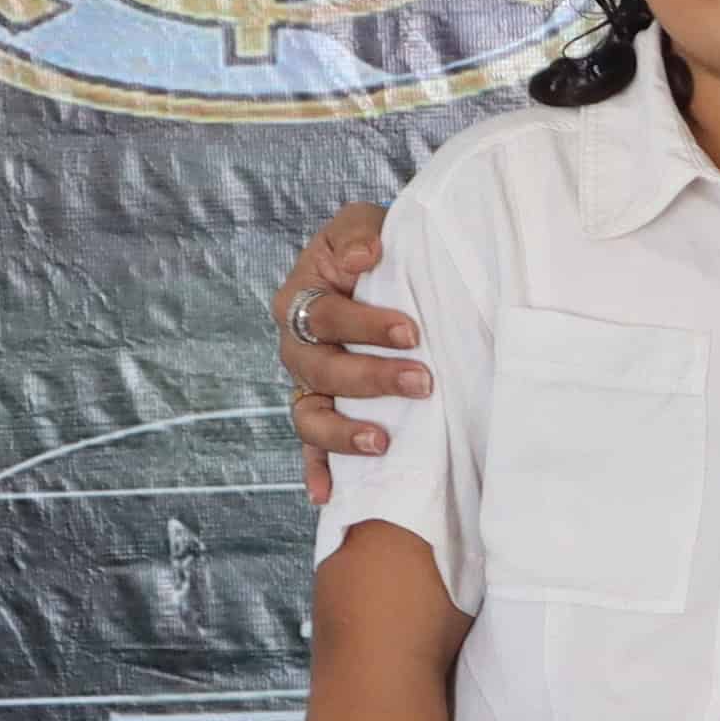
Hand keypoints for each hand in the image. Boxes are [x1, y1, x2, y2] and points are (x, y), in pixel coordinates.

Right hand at [271, 200, 419, 502]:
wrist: (381, 271)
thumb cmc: (371, 249)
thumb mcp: (363, 225)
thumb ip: (358, 234)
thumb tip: (365, 255)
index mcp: (301, 298)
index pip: (326, 316)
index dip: (366, 326)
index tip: (411, 331)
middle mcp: (297, 346)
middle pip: (321, 370)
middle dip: (371, 379)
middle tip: (422, 381)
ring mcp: (306, 386)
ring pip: (311, 417)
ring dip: (344, 434)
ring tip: (383, 442)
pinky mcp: (320, 414)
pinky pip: (311, 449)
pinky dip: (317, 472)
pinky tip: (328, 495)